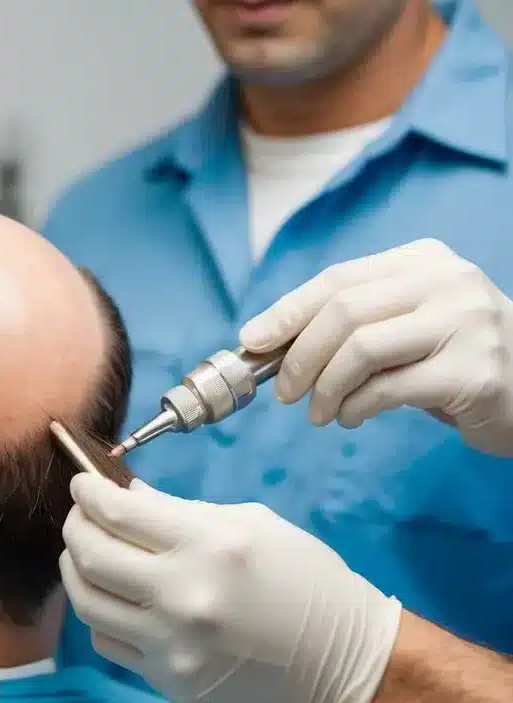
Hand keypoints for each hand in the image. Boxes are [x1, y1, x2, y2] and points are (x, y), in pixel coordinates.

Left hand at [59, 473, 402, 702]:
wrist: (343, 658)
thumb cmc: (302, 578)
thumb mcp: (248, 523)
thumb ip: (178, 511)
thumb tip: (124, 498)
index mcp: (209, 546)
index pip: (118, 513)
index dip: (87, 494)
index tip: (81, 486)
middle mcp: (185, 597)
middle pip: (91, 557)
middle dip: (74, 527)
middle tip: (79, 517)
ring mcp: (174, 646)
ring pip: (88, 604)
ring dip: (75, 572)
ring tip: (84, 555)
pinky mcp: (172, 683)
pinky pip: (109, 643)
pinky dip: (102, 614)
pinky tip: (114, 598)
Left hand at [238, 239, 512, 456]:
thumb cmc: (453, 358)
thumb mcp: (406, 323)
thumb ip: (351, 323)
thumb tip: (267, 342)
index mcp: (422, 260)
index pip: (337, 279)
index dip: (287, 312)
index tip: (253, 342)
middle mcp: (448, 282)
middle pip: (344, 312)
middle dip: (299, 357)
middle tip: (285, 393)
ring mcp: (467, 323)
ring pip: (362, 348)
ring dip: (324, 388)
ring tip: (319, 413)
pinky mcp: (474, 372)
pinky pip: (388, 388)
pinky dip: (355, 407)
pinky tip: (350, 418)